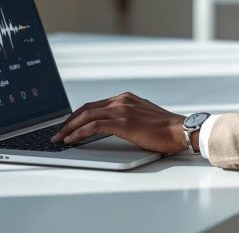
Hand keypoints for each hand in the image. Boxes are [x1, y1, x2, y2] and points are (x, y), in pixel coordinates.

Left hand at [51, 92, 189, 154]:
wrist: (180, 130)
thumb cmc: (166, 129)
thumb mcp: (142, 118)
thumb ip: (127, 118)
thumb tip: (111, 129)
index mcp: (125, 98)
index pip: (94, 105)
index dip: (78, 116)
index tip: (69, 125)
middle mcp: (121, 100)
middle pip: (86, 108)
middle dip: (69, 121)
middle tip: (58, 132)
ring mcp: (121, 110)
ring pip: (86, 116)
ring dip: (69, 128)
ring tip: (60, 138)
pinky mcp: (122, 123)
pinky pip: (93, 126)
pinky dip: (79, 132)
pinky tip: (72, 140)